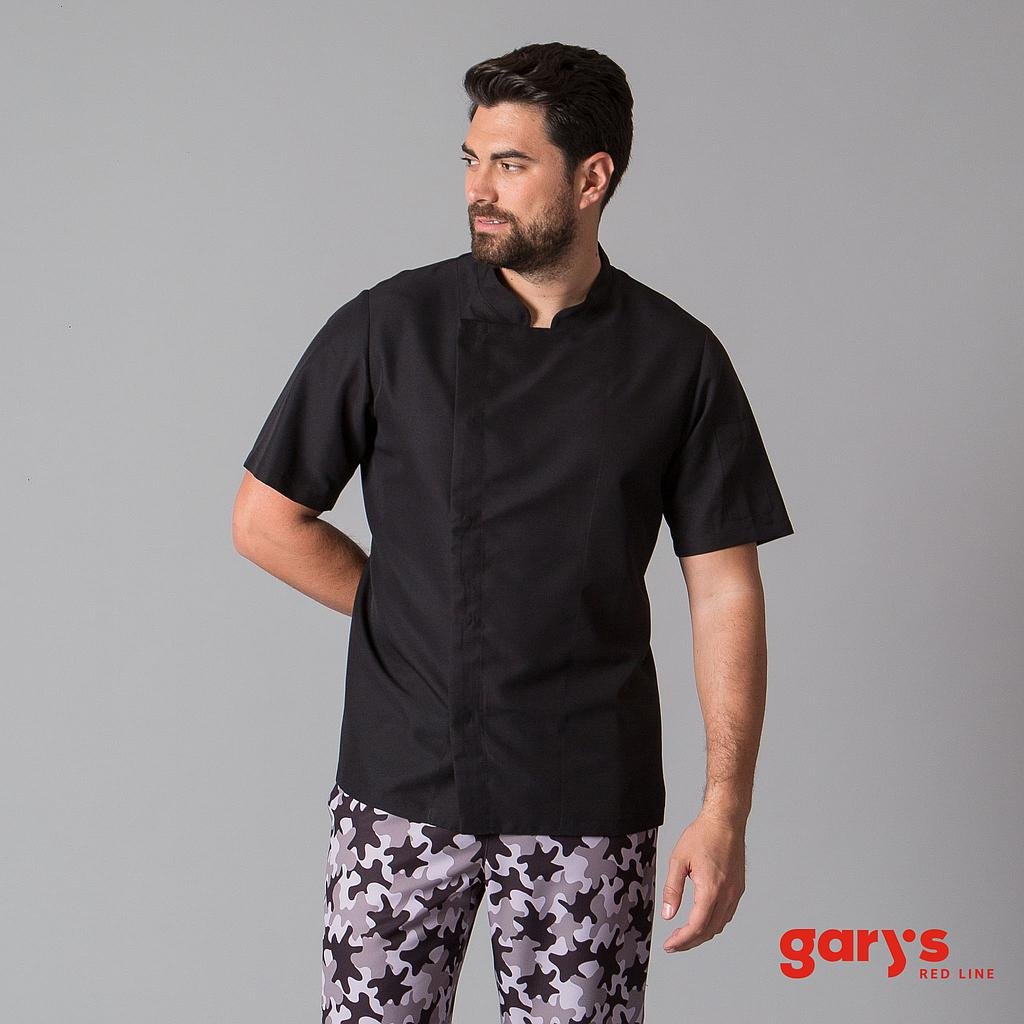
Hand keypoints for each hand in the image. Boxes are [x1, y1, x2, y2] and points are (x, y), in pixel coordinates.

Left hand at [660, 810, 745, 952]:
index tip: (669, 946)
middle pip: (709, 930)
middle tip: (674, 944)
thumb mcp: (679, 860)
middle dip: (690, 942)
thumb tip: (668, 914)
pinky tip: (702, 920)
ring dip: (702, 934)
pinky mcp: (738, 888)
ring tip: (685, 935)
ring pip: (719, 925)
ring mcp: (735, 892)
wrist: (726, 821)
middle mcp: (727, 894)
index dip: (682, 940)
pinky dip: (713, 923)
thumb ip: (673, 889)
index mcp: (711, 889)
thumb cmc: (702, 835)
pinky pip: (727, 914)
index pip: (697, 926)